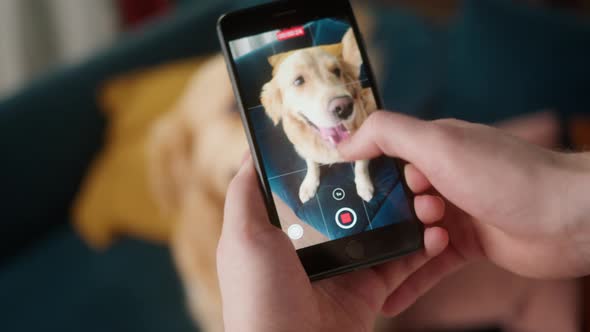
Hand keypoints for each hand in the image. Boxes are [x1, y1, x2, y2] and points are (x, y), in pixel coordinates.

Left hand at [217, 157, 447, 331]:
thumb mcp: (242, 237)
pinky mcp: (367, 289)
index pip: (309, 186)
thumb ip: (245, 194)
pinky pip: (398, 262)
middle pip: (350, 203)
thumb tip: (251, 153)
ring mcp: (342, 267)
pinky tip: (435, 230)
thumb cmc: (258, 294)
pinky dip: (419, 247)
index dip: (331, 164)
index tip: (354, 138)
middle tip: (403, 162)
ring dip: (406, 210)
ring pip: (380, 228)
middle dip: (377, 183)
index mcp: (282, 231)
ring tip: (426, 191)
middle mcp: (313, 245)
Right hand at [338, 111, 589, 314]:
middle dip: (382, 216)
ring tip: (400, 255)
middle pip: (393, 198)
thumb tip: (346, 142)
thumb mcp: (439, 144)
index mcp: (433, 146)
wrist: (567, 220)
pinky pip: (429, 266)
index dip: (364, 174)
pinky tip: (389, 300)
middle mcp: (442, 177)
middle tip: (383, 227)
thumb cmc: (506, 176)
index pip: (384, 154)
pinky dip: (410, 282)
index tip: (344, 193)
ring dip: (398, 248)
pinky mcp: (467, 245)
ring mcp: (455, 212)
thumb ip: (388, 135)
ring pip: (409, 232)